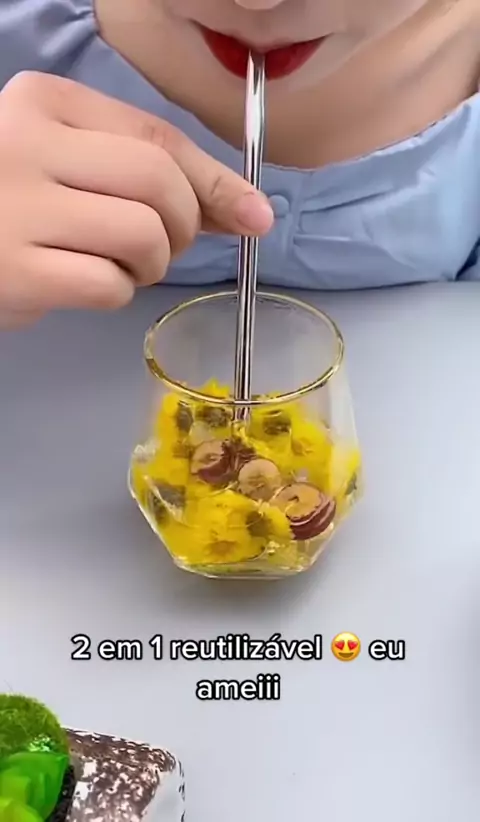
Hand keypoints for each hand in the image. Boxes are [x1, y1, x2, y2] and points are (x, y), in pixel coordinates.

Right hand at [0, 72, 272, 328]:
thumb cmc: (17, 200)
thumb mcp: (72, 164)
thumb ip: (143, 174)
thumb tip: (243, 209)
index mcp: (47, 104)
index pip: (158, 138)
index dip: (216, 181)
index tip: (253, 214)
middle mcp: (29, 146)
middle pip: (158, 183)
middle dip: (185, 226)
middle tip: (165, 247)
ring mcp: (19, 211)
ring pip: (142, 236)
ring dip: (152, 264)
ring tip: (121, 265)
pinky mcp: (17, 273)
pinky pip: (109, 286)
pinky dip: (117, 292)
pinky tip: (87, 282)